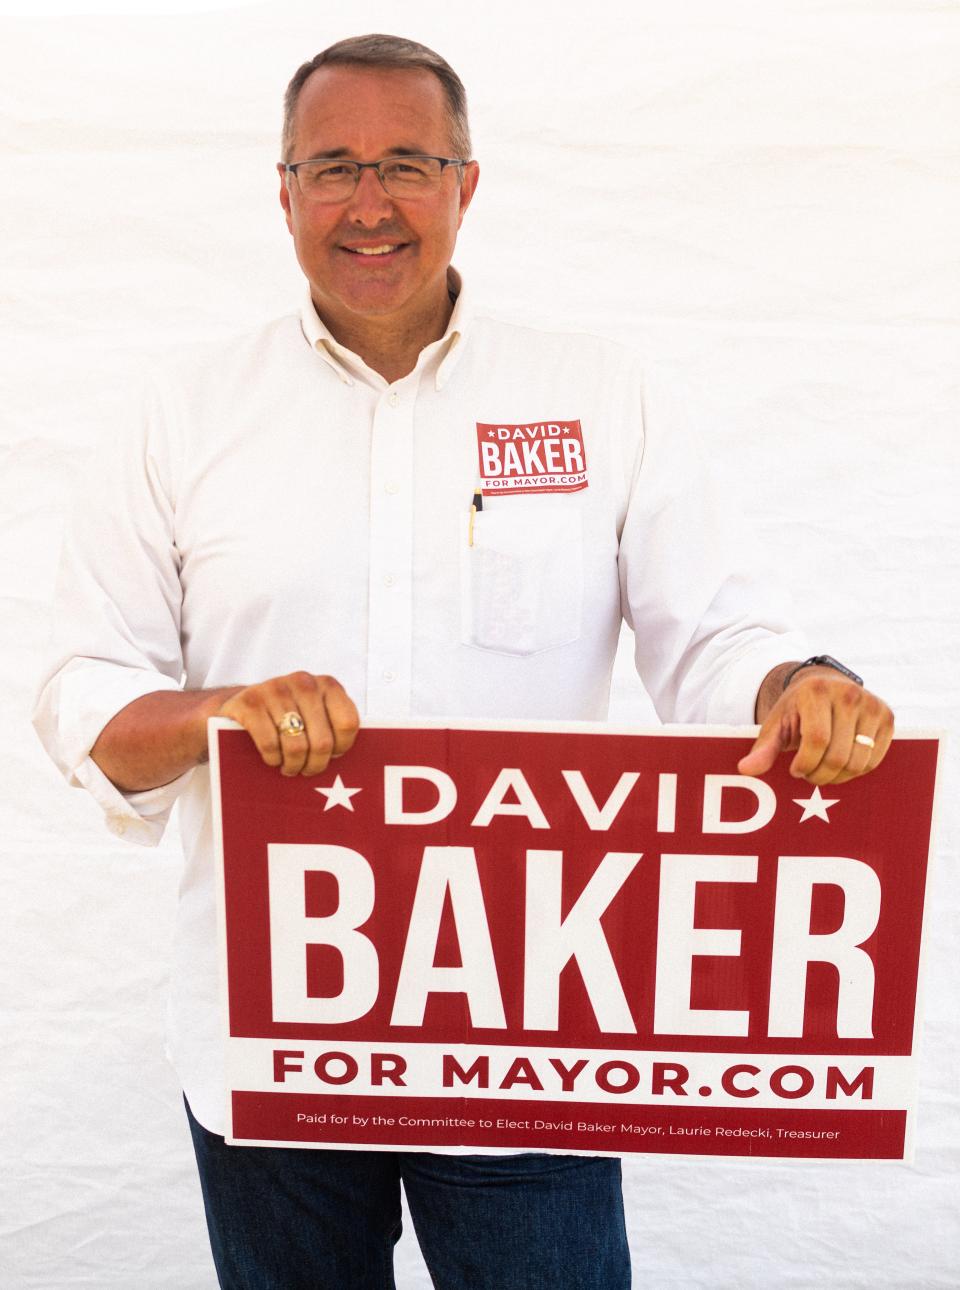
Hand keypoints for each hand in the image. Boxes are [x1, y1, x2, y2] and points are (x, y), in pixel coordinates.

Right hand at [218, 672, 359, 776]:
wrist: (241, 703)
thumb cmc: (288, 715)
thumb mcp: (315, 712)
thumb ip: (334, 725)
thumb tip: (360, 763)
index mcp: (328, 685)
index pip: (348, 723)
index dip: (342, 747)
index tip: (333, 756)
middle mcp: (304, 683)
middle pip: (322, 742)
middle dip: (315, 764)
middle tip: (307, 771)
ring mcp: (276, 690)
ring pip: (296, 746)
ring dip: (293, 765)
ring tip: (290, 768)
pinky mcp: (250, 702)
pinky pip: (270, 744)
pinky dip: (272, 759)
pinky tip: (273, 759)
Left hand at [737, 668, 893, 784]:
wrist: (825, 686)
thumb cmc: (796, 709)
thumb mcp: (777, 725)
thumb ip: (763, 748)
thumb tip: (745, 769)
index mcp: (817, 692)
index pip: (817, 741)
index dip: (805, 764)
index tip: (795, 769)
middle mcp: (849, 694)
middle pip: (838, 756)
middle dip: (819, 775)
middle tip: (808, 774)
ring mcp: (872, 705)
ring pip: (858, 762)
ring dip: (838, 777)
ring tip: (822, 769)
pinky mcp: (888, 717)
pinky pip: (874, 760)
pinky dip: (856, 770)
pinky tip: (840, 763)